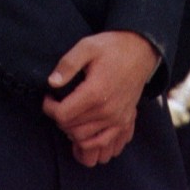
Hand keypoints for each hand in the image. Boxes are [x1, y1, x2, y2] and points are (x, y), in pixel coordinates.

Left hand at [42, 30, 158, 166]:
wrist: (140, 51)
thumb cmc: (112, 47)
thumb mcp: (87, 46)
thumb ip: (68, 64)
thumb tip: (52, 83)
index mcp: (95, 92)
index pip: (62, 115)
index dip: (49, 107)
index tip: (50, 96)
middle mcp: (107, 110)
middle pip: (70, 128)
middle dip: (59, 117)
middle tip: (59, 103)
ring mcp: (117, 119)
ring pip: (83, 139)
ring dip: (71, 129)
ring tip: (70, 113)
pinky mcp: (124, 122)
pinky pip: (101, 143)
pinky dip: (88, 142)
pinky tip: (82, 128)